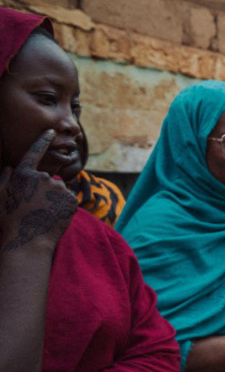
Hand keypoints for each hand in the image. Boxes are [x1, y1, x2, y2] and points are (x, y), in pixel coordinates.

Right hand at [0, 130, 77, 250]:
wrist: (28, 240)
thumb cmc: (9, 220)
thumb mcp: (0, 197)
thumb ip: (4, 179)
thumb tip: (10, 166)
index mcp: (24, 174)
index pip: (35, 152)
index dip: (43, 140)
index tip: (51, 131)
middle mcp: (43, 177)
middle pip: (47, 179)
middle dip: (43, 191)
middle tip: (33, 208)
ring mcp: (58, 188)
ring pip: (58, 190)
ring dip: (53, 199)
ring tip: (42, 214)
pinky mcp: (71, 199)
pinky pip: (67, 200)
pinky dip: (63, 207)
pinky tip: (53, 217)